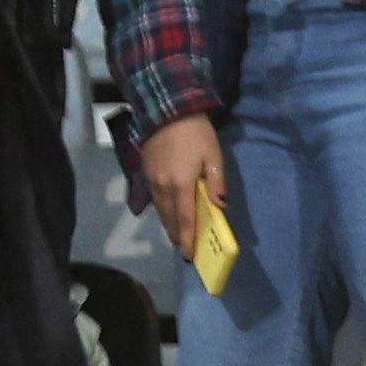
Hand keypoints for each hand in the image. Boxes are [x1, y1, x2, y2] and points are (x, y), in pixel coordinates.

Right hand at [136, 115, 229, 262]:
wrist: (166, 111)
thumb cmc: (196, 134)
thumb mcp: (213, 156)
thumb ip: (217, 182)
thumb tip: (220, 206)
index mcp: (180, 184)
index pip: (184, 219)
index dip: (188, 238)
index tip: (190, 255)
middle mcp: (162, 186)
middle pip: (169, 218)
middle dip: (178, 235)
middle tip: (186, 250)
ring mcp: (151, 180)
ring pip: (160, 210)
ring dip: (169, 225)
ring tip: (179, 237)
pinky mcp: (145, 172)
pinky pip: (154, 199)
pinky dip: (162, 211)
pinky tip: (168, 214)